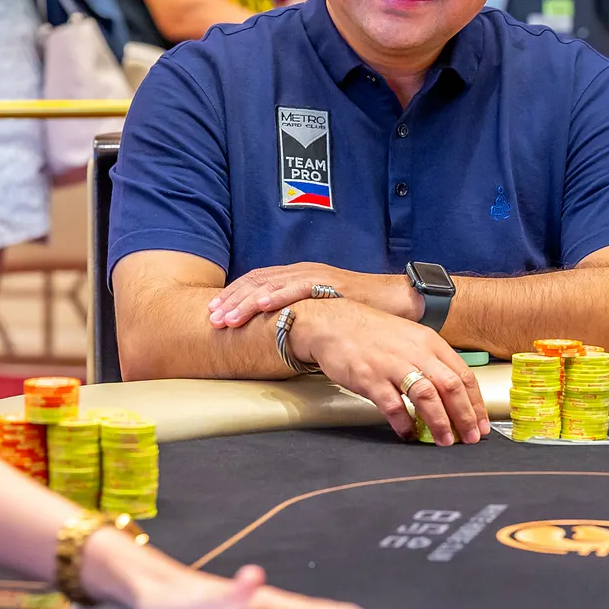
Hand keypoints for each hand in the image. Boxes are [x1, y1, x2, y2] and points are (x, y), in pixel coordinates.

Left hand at [208, 263, 421, 326]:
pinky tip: (262, 306)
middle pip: (256, 281)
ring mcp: (315, 275)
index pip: (256, 282)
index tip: (212, 312)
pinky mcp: (330, 283)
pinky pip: (299, 288)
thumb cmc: (359, 311)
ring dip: (246, 300)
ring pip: (271, 284)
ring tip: (228, 316)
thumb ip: (299, 318)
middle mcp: (301, 272)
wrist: (397, 300)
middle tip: (212, 319)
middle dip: (231, 300)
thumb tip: (276, 336)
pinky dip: (278, 296)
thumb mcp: (321, 313)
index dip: (232, 296)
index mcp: (296, 277)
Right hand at [292, 298, 487, 445]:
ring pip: (426, 396)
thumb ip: (429, 361)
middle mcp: (414, 352)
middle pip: (450, 387)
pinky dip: (404, 422)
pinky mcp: (370, 377)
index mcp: (429, 342)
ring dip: (440, 422)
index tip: (481, 424)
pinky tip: (408, 433)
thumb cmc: (371, 333)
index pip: (463, 375)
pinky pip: (393, 405)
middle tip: (470, 438)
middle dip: (465, 416)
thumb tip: (450, 393)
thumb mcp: (409, 338)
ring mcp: (391, 364)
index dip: (476, 403)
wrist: (333, 322)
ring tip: (445, 441)